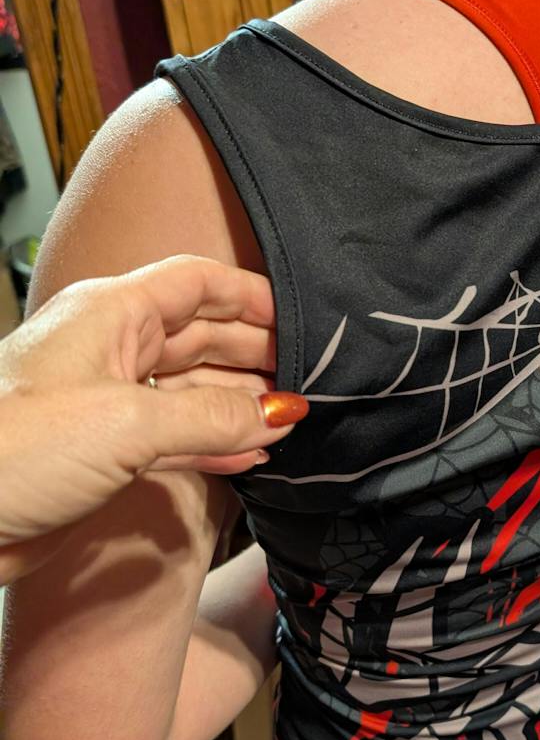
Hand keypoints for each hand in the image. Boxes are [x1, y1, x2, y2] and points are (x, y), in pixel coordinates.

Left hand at [0, 254, 308, 581]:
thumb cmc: (11, 449)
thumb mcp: (127, 423)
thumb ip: (213, 416)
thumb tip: (280, 414)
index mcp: (112, 313)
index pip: (197, 283)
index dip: (251, 296)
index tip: (301, 321)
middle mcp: (112, 349)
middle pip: (201, 335)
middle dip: (255, 355)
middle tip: (309, 378)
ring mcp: (107, 401)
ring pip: (192, 389)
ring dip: (240, 404)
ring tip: (289, 422)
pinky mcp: (103, 451)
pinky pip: (175, 434)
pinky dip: (215, 442)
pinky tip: (250, 456)